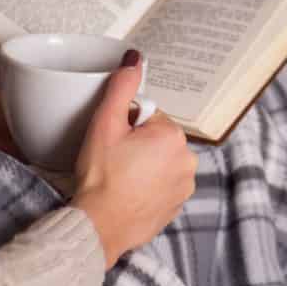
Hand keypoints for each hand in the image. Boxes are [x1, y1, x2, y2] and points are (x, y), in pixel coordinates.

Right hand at [71, 50, 197, 267]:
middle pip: (157, 138)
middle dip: (137, 144)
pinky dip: (148, 186)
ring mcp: (185, 185)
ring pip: (160, 161)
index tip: (114, 142)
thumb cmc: (100, 177)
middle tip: (114, 161)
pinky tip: (129, 192)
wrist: (98, 226)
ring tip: (120, 179)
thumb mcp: (105, 124)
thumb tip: (134, 59)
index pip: (148, 116)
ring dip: (144, 165)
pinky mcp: (177, 205)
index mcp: (173, 135)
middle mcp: (187, 159)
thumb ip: (121, 87)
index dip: (126, 126)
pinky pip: (163, 185)